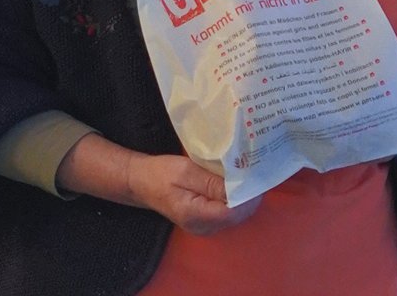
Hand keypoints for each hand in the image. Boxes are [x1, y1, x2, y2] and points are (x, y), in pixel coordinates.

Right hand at [126, 153, 261, 234]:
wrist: (142, 182)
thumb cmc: (161, 174)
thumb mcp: (186, 171)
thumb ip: (212, 182)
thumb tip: (239, 188)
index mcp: (195, 215)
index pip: (233, 211)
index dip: (247, 194)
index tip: (254, 174)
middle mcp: (203, 227)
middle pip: (239, 214)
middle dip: (249, 194)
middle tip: (253, 170)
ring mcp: (205, 227)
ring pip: (237, 215)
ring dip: (244, 196)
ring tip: (246, 174)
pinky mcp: (207, 222)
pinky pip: (229, 212)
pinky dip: (236, 199)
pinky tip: (236, 183)